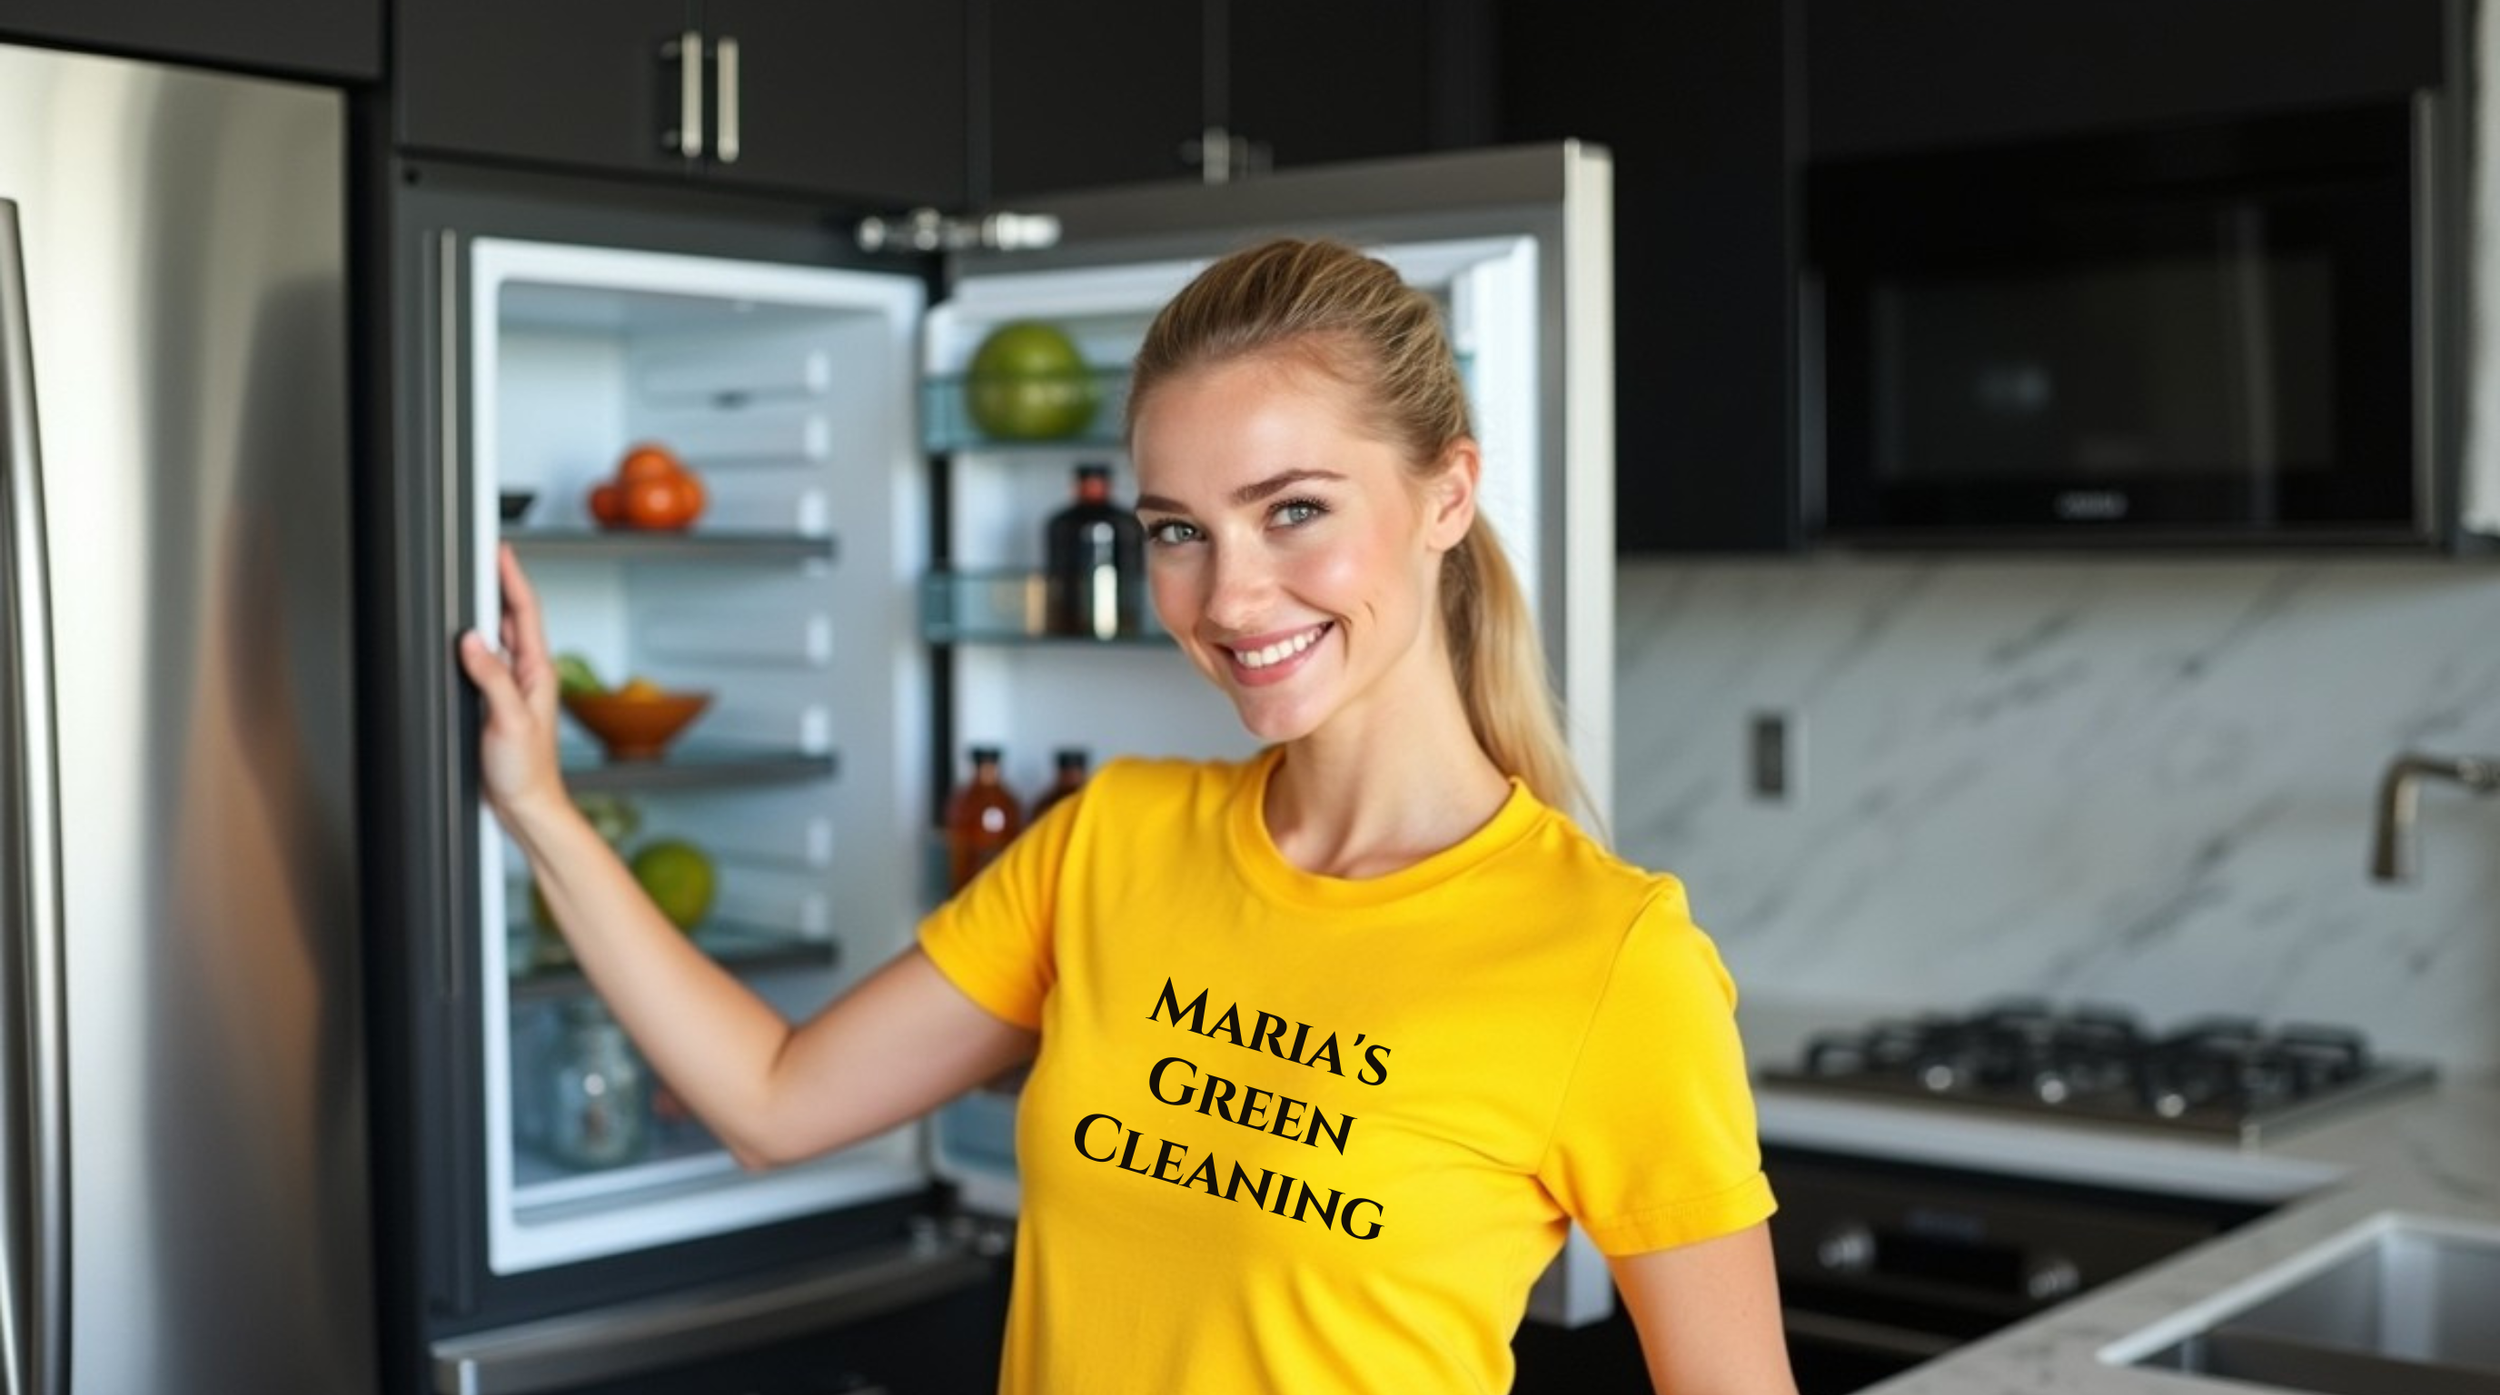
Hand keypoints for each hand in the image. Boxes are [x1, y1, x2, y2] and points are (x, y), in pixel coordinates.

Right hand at [457, 543, 569, 828]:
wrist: (526, 807)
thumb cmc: (527, 772)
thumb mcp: (509, 721)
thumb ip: (492, 678)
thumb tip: (472, 640)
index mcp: (539, 672)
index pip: (525, 612)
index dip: (512, 576)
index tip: (500, 549)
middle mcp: (529, 675)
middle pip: (512, 617)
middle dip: (496, 584)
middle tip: (478, 555)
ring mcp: (513, 688)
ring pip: (497, 638)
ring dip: (485, 611)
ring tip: (469, 584)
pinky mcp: (497, 703)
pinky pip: (485, 662)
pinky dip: (473, 643)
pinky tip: (461, 639)